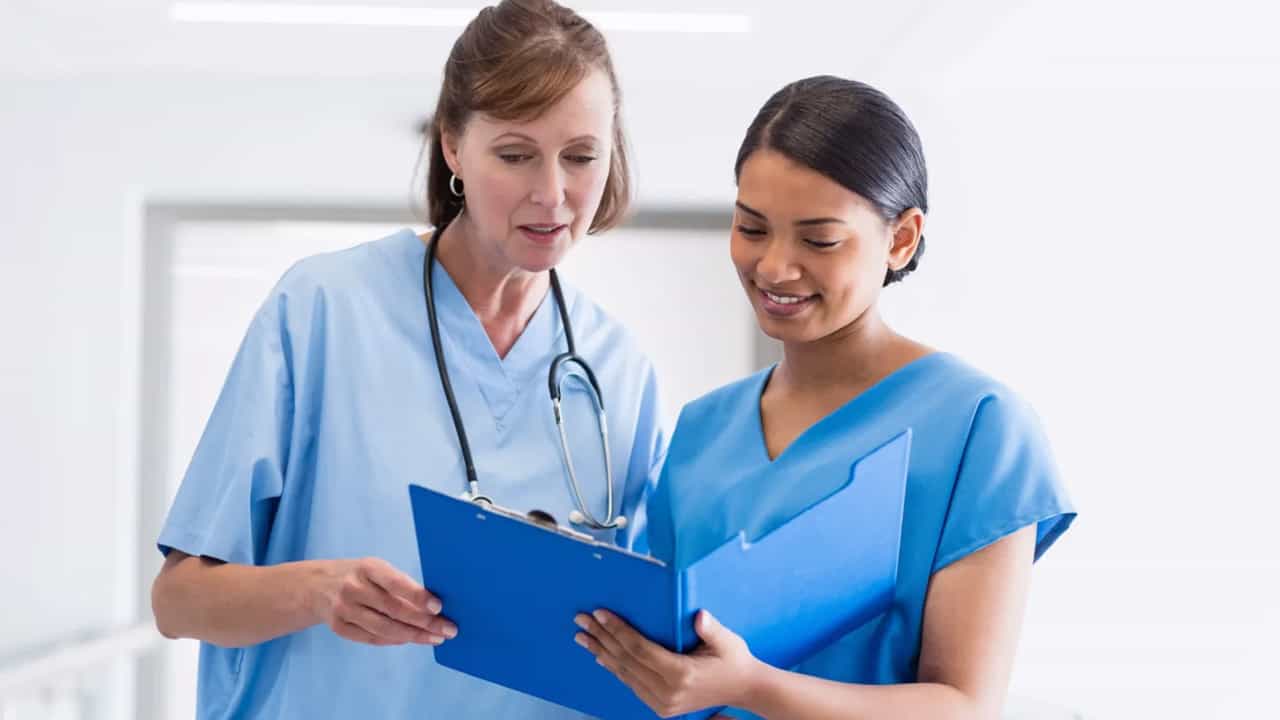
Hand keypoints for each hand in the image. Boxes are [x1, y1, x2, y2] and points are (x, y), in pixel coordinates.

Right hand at [312, 557, 455, 645]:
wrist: (316, 585)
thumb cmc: (359, 575)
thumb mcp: (375, 568)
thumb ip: (399, 583)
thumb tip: (432, 605)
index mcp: (367, 568)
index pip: (395, 583)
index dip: (418, 596)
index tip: (439, 606)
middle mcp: (353, 588)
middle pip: (393, 610)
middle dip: (425, 622)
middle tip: (448, 629)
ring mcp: (344, 610)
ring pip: (384, 629)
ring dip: (414, 636)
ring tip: (436, 638)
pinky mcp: (339, 628)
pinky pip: (372, 639)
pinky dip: (395, 641)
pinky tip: (412, 639)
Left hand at [574, 609, 757, 718]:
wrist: (744, 689)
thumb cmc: (734, 660)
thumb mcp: (727, 641)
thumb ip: (711, 629)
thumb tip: (699, 616)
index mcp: (682, 674)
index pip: (639, 649)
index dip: (618, 630)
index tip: (600, 613)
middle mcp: (668, 692)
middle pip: (626, 661)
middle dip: (601, 638)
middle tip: (581, 620)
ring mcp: (662, 703)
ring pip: (624, 674)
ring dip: (601, 652)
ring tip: (583, 636)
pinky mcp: (661, 706)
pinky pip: (631, 684)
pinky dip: (614, 668)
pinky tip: (600, 656)